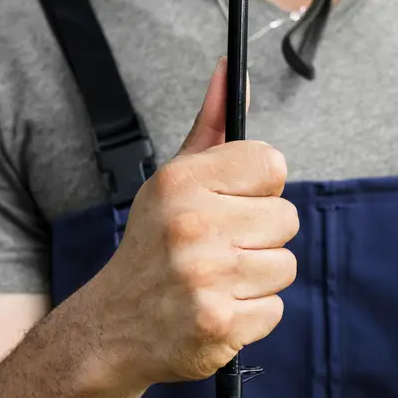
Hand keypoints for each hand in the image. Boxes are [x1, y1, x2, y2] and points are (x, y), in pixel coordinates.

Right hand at [94, 58, 297, 385]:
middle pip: (286, 217)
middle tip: (220, 247)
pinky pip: (275, 309)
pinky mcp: (220, 324)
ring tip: (217, 280)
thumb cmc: (153, 246)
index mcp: (183, 183)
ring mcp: (207, 278)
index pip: (272, 164)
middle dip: (260, 236)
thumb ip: (210, 125)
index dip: (259, 187)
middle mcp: (193, 226)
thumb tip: (230, 67)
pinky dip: (251, 316)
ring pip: (285, 266)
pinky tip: (216, 308)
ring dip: (257, 278)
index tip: (235, 202)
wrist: (110, 330)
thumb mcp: (173, 180)